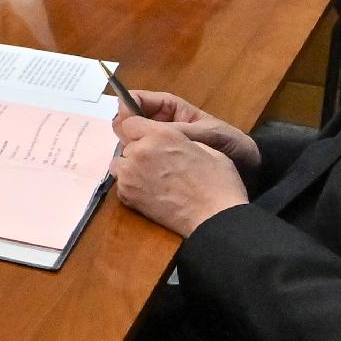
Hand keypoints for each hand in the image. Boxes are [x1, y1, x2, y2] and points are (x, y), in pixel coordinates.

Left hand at [110, 110, 249, 234]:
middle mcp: (141, 151)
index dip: (140, 131)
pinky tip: (152, 193)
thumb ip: (180, 140)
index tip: (149, 140)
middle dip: (140, 152)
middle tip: (159, 165)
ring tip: (154, 179)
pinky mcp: (126, 195)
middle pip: (128, 145)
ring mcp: (130, 174)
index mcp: (161, 135)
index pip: (131, 123)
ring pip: (121, 164)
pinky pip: (122, 184)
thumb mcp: (206, 149)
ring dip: (133, 168)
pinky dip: (132, 187)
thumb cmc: (218, 183)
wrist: (214, 218)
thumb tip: (170, 142)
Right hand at [126, 89, 258, 172]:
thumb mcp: (206, 133)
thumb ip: (177, 130)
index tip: (128, 122)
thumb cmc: (230, 142)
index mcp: (169, 108)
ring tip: (140, 161)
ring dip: (131, 149)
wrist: (248, 167)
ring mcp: (157, 143)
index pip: (137, 100)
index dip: (128, 108)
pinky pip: (140, 159)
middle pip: (128, 121)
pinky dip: (137, 164)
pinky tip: (142, 172)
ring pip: (130, 141)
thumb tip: (145, 130)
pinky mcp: (158, 162)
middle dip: (126, 131)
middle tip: (134, 145)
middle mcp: (158, 123)